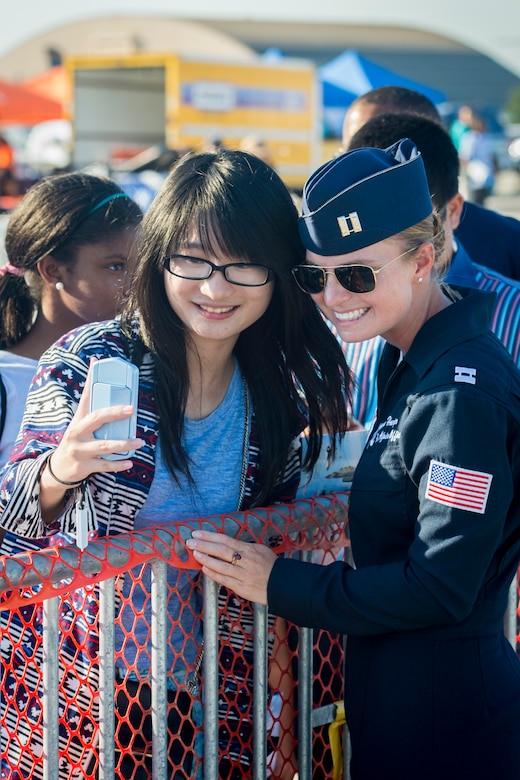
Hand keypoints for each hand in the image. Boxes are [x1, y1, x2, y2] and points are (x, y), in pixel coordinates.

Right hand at [43, 358, 143, 485]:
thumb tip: (99, 374)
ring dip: (123, 444)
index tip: (98, 364)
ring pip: (104, 446)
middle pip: (96, 419)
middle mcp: (76, 432)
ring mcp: (79, 450)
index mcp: (78, 419)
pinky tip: (130, 462)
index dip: (91, 379)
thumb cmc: (76, 440)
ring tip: (140, 442)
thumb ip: (92, 405)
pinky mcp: (84, 466)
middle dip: (115, 413)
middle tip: (132, 409)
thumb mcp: (80, 423)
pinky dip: (118, 464)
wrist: (58, 468)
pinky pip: (104, 465)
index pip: (85, 395)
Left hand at [186, 530, 277, 605]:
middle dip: (204, 545)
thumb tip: (226, 544)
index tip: (197, 533)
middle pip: (221, 550)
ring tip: (195, 553)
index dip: (210, 536)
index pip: (226, 540)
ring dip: (206, 559)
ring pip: (220, 565)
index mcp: (249, 549)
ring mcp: (242, 574)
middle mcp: (245, 560)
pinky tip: (204, 569)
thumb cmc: (271, 566)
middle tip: (190, 541)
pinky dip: (213, 574)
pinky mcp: (241, 587)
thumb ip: (243, 547)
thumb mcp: (260, 550)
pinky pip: (224, 579)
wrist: (282, 585)